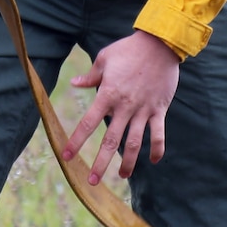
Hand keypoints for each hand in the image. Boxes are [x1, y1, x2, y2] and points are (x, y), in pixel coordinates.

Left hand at [61, 30, 179, 184]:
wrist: (160, 44)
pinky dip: (157, 149)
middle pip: (110, 141)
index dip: (76, 141)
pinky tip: (154, 160)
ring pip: (134, 143)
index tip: (66, 156)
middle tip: (92, 182)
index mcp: (108, 94)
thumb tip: (74, 84)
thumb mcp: (105, 59)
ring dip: (128, 163)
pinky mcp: (159, 110)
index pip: (88, 122)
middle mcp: (125, 106)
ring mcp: (143, 110)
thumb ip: (91, 76)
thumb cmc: (128, 49)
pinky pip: (158, 134)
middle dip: (100, 163)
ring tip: (121, 176)